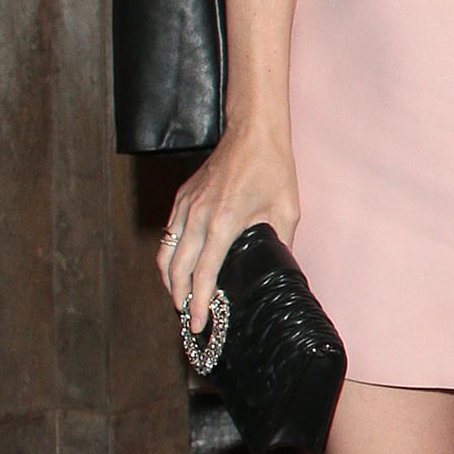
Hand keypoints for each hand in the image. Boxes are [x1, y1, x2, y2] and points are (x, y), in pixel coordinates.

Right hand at [157, 120, 298, 333]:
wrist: (253, 132)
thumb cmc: (272, 168)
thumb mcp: (287, 209)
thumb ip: (280, 243)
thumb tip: (280, 268)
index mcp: (224, 221)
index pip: (202, 273)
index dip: (198, 302)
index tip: (199, 322)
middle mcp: (199, 216)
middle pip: (176, 269)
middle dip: (179, 298)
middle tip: (188, 317)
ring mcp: (186, 206)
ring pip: (166, 253)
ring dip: (169, 280)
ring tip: (180, 297)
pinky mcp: (181, 198)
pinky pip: (169, 234)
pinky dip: (169, 256)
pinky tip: (180, 266)